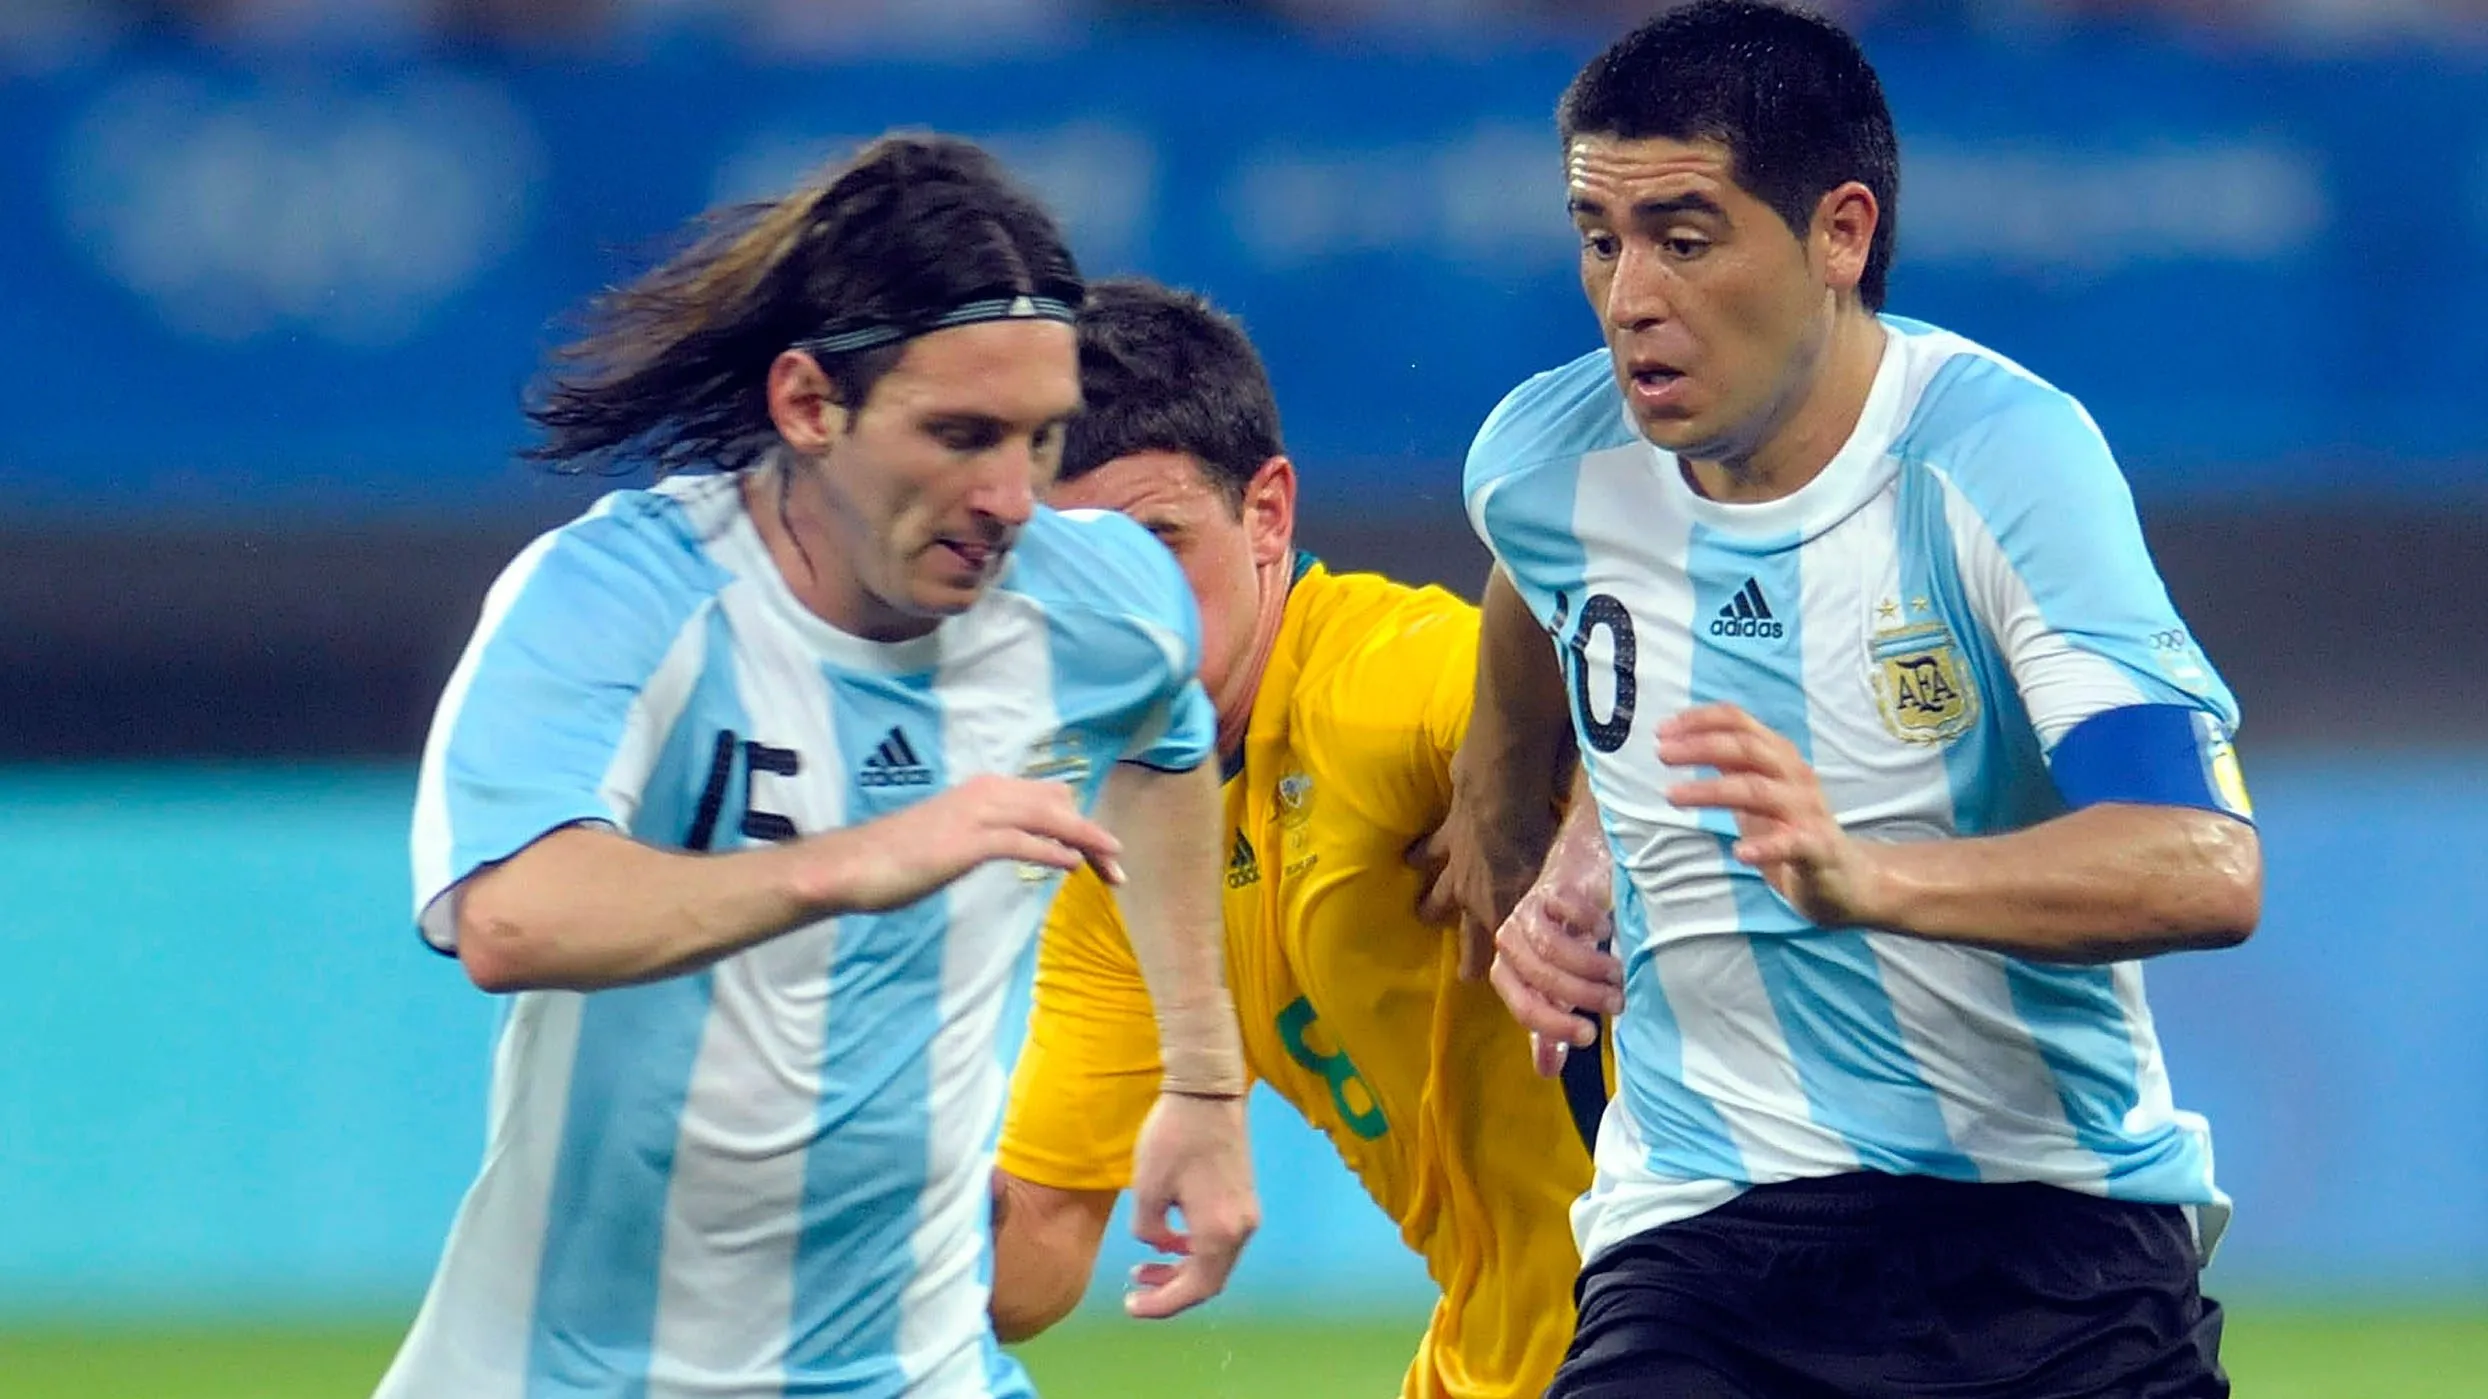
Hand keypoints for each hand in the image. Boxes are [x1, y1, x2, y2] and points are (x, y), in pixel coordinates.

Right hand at [798, 774, 1123, 913]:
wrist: (853, 864)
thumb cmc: (899, 856)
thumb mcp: (953, 838)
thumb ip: (987, 835)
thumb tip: (1017, 844)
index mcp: (985, 790)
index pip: (1049, 798)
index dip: (1080, 823)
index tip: (1103, 852)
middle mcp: (987, 793)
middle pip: (1059, 807)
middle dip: (1093, 835)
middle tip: (1120, 868)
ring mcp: (978, 814)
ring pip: (1050, 820)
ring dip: (1087, 843)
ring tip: (1113, 867)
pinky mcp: (968, 841)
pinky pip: (1023, 842)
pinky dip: (1053, 852)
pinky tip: (1073, 867)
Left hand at [1124, 1091, 1258, 1320]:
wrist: (1208, 1092)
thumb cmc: (1173, 1138)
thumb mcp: (1147, 1189)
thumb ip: (1148, 1230)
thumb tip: (1158, 1243)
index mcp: (1218, 1232)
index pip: (1194, 1288)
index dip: (1161, 1304)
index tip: (1131, 1306)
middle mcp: (1240, 1229)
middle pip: (1209, 1281)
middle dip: (1171, 1291)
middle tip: (1135, 1290)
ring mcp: (1246, 1214)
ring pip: (1215, 1261)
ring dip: (1181, 1270)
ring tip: (1143, 1268)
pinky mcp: (1243, 1199)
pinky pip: (1220, 1240)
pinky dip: (1194, 1250)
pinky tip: (1167, 1240)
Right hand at [1408, 798, 1550, 982]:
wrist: (1500, 794)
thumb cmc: (1536, 834)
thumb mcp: (1554, 876)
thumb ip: (1559, 904)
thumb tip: (1584, 928)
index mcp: (1501, 907)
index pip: (1499, 947)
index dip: (1498, 966)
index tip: (1491, 980)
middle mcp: (1474, 896)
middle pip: (1467, 933)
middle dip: (1466, 953)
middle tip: (1464, 975)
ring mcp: (1455, 869)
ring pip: (1436, 896)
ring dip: (1429, 907)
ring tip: (1422, 914)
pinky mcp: (1445, 838)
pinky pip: (1426, 850)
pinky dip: (1418, 855)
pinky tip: (1410, 858)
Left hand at [1489, 865, 1622, 1077]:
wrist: (1576, 878)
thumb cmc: (1566, 939)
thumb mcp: (1558, 986)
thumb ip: (1550, 1026)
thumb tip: (1547, 1071)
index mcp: (1509, 971)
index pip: (1523, 1006)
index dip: (1554, 1025)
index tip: (1590, 1036)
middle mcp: (1510, 942)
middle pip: (1540, 976)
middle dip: (1581, 994)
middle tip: (1617, 1003)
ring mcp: (1527, 911)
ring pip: (1552, 946)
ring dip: (1589, 965)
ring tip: (1619, 975)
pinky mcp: (1551, 886)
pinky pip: (1566, 909)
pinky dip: (1591, 924)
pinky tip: (1609, 931)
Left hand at [1658, 704, 1887, 927]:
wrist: (1844, 876)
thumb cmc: (1792, 828)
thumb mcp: (1756, 791)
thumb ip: (1730, 766)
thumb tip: (1684, 741)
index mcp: (1779, 757)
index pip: (1740, 723)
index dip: (1701, 720)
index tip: (1662, 729)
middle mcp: (1795, 776)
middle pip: (1747, 749)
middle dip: (1701, 746)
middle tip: (1661, 753)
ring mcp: (1808, 811)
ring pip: (1759, 791)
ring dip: (1712, 790)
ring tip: (1673, 795)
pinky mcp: (1818, 849)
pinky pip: (1793, 843)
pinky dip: (1766, 846)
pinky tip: (1739, 852)